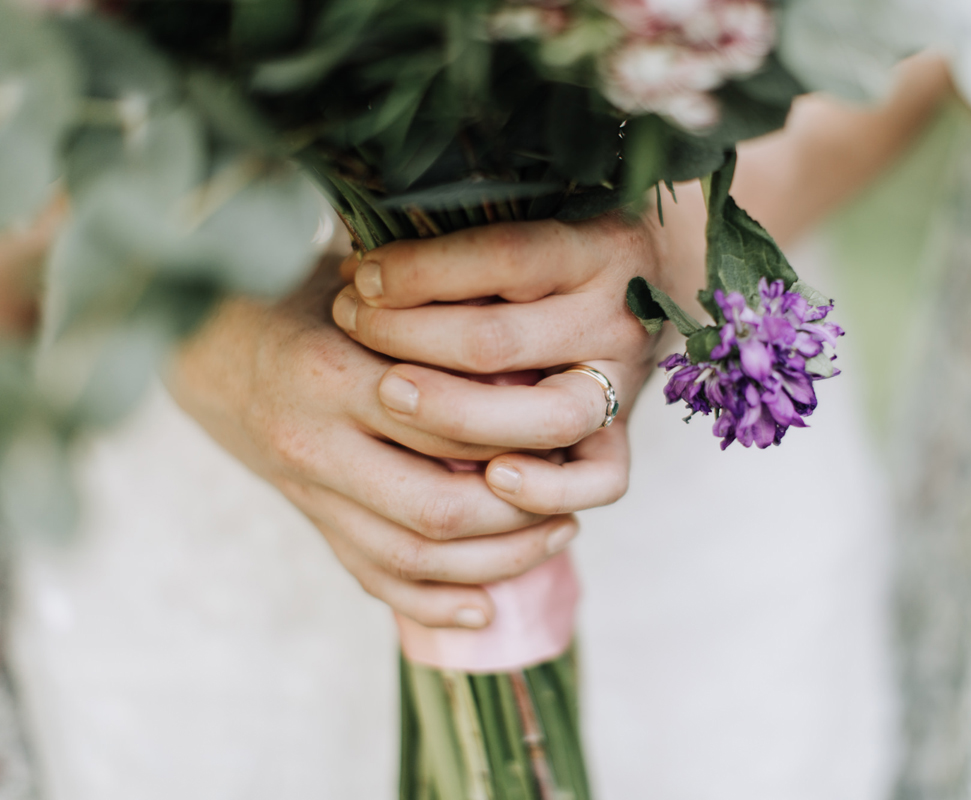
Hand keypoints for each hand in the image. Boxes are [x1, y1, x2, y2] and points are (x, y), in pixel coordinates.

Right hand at [168, 256, 578, 629]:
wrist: (209, 348)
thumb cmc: (305, 303)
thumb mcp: (363, 287)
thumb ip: (430, 313)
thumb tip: (530, 341)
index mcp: (329, 374)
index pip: (444, 423)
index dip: (516, 435)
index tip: (567, 428)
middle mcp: (314, 444)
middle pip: (435, 507)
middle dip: (517, 514)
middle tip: (572, 497)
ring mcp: (309, 495)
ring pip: (412, 559)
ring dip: (496, 561)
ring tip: (557, 535)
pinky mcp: (313, 523)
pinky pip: (375, 581)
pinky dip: (435, 606)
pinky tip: (487, 607)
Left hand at [330, 211, 667, 516]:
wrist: (643, 279)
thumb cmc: (553, 249)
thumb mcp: (523, 218)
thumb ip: (460, 235)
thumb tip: (363, 266)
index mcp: (597, 247)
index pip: (503, 257)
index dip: (422, 269)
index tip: (364, 275)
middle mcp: (616, 316)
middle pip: (502, 341)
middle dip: (411, 336)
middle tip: (354, 323)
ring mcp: (624, 383)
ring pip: (549, 417)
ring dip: (459, 414)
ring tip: (389, 395)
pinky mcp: (623, 437)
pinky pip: (602, 482)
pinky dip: (547, 490)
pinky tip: (491, 480)